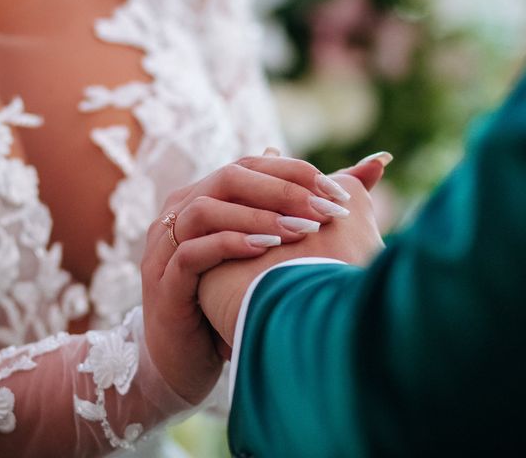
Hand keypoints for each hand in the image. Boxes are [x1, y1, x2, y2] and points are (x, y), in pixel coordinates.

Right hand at [141, 154, 354, 403]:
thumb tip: (363, 173)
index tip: (338, 194)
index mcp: (206, 198)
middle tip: (325, 211)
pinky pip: (191, 253)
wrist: (184, 360)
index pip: (251, 165)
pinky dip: (229, 245)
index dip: (295, 173)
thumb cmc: (232, 301)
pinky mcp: (162, 283)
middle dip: (283, 190)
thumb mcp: (265, 256)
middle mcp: (182, 212)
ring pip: (208, 210)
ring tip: (302, 231)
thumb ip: (302, 215)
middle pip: (230, 177)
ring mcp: (166, 247)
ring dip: (259, 217)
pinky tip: (265, 250)